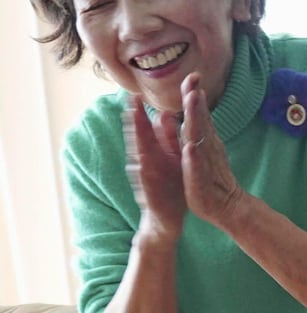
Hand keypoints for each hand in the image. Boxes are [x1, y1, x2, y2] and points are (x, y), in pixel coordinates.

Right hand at [124, 96, 185, 242]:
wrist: (168, 218)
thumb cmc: (170, 186)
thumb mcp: (171, 158)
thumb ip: (167, 139)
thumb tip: (163, 114)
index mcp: (155, 153)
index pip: (145, 129)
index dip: (140, 112)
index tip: (135, 94)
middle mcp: (147, 162)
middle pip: (139, 138)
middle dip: (134, 120)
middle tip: (129, 101)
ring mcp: (147, 177)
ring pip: (140, 156)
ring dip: (136, 141)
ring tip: (132, 125)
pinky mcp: (150, 192)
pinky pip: (146, 181)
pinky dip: (144, 171)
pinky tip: (141, 162)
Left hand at [178, 74, 245, 226]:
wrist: (228, 207)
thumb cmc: (212, 179)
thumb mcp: (203, 150)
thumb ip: (198, 128)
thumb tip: (195, 105)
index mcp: (204, 141)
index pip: (199, 115)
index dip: (195, 95)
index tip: (192, 75)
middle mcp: (206, 148)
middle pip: (200, 121)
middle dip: (195, 102)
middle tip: (193, 81)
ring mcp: (205, 163)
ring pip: (198, 138)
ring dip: (196, 120)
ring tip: (192, 102)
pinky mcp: (200, 180)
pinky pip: (197, 167)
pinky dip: (194, 157)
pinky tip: (190, 147)